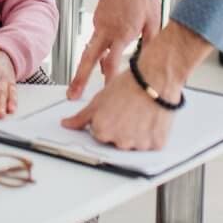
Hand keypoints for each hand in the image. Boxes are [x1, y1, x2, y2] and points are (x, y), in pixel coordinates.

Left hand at [61, 30, 206, 148]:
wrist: (155, 78)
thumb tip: (66, 124)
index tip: (113, 112)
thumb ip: (81, 117)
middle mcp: (119, 142)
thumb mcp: (99, 99)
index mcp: (102, 131)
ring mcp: (138, 144)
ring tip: (140, 112)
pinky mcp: (156, 144)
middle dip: (120, 129)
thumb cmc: (129, 84)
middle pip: (116, 141)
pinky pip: (151, 144)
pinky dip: (151, 134)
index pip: (99, 134)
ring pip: (134, 144)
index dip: (106, 121)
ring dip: (136, 133)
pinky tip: (149, 118)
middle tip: (127, 111)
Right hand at [69, 0, 160, 99]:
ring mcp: (99, 22)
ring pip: (91, 48)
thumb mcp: (155, 18)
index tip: (106, 96)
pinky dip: (97, 49)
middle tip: (72, 95)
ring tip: (81, 82)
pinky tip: (102, 56)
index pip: (111, 64)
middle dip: (79, 78)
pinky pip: (96, 37)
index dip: (108, 82)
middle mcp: (107, 29)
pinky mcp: (98, 16)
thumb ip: (151, 41)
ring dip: (87, 65)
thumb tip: (152, 58)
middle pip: (88, 59)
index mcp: (123, 33)